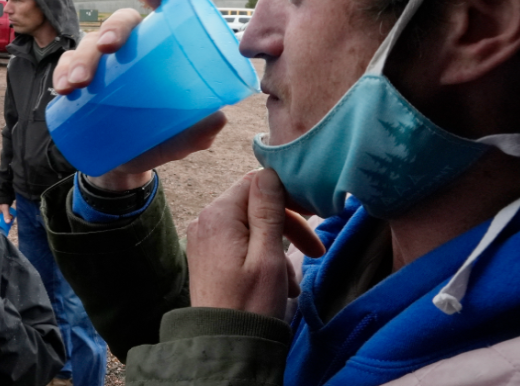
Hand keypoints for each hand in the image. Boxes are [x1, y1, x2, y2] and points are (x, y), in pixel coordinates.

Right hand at [54, 0, 226, 190]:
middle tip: (108, 47)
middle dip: (112, 29)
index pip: (163, 14)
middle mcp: (132, 50)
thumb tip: (217, 120)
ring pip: (90, 43)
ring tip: (78, 82)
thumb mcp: (179, 138)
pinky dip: (62, 73)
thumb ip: (196, 131)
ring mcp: (105, 63)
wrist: (124, 164)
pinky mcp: (81, 80)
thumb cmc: (158, 138)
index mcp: (161, 51)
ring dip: (82, 58)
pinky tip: (62, 88)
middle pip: (122, 23)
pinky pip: (66, 66)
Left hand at [186, 169, 325, 319]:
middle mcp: (205, 221)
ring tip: (292, 280)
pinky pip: (240, 244)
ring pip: (250, 227)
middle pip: (253, 206)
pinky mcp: (207, 257)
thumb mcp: (267, 255)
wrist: (224, 345)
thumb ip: (268, 211)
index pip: (255, 183)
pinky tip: (278, 282)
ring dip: (277, 247)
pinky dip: (262, 257)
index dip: (286, 194)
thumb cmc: (250, 304)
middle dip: (287, 225)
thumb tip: (269, 173)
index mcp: (218, 215)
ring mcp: (204, 240)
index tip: (312, 214)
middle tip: (316, 249)